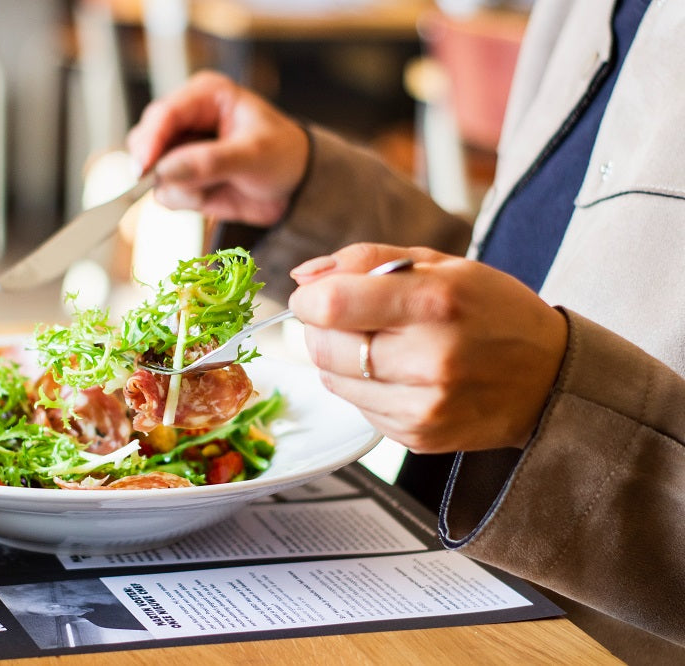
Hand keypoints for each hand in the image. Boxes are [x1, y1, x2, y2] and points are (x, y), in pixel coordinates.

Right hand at [126, 70, 309, 225]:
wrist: (295, 188)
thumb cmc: (283, 157)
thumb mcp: (254, 155)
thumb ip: (210, 161)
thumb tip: (166, 171)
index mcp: (206, 96)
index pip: (165, 113)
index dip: (150, 140)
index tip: (143, 168)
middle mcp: (187, 119)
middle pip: (146, 140)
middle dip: (160, 167)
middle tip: (186, 185)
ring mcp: (180, 149)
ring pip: (151, 171)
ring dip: (179, 187)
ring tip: (213, 187)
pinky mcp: (180, 177)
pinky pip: (165, 193)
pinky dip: (184, 200)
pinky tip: (209, 196)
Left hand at [288, 243, 568, 453]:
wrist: (549, 377)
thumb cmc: (492, 310)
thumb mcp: (440, 264)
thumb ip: (365, 261)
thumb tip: (303, 277)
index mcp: (435, 302)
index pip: (332, 305)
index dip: (309, 299)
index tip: (316, 296)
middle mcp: (429, 358)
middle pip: (324, 347)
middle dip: (322, 328)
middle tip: (351, 318)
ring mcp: (424, 405)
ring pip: (334, 379)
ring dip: (342, 360)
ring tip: (383, 345)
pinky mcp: (418, 436)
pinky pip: (358, 407)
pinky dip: (365, 387)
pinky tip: (400, 374)